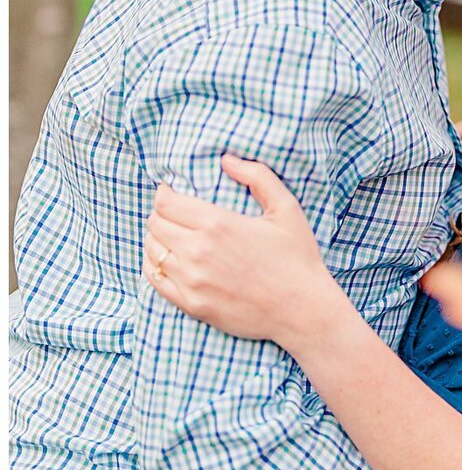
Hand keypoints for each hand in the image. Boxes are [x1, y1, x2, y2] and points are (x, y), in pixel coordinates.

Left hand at [143, 154, 334, 350]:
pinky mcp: (192, 305)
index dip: (164, 193)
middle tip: (171, 212)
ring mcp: (192, 281)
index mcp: (218, 224)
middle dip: (160, 213)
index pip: (166, 203)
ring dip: (156, 238)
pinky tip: (165, 260)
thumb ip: (258, 176)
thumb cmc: (297, 257)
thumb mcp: (286, 208)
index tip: (170, 191)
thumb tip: (227, 159)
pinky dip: (153, 265)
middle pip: (155, 224)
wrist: (302, 310)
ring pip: (152, 251)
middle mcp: (198, 252)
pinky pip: (155, 280)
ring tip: (169, 234)